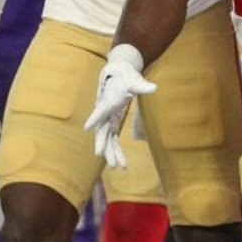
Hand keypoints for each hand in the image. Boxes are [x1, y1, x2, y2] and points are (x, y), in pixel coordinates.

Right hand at [84, 45, 156, 166]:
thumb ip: (142, 86)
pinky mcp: (112, 123)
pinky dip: (116, 150)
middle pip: (101, 130)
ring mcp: (107, 119)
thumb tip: (154, 87)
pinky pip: (113, 139)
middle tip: (101, 155)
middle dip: (101, 143)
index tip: (87, 127)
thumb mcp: (134, 81)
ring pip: (106, 139)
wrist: (118, 75)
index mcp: (107, 101)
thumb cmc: (125, 77)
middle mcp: (104, 113)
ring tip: (118, 166)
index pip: (100, 110)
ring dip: (110, 152)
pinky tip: (123, 163)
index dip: (94, 118)